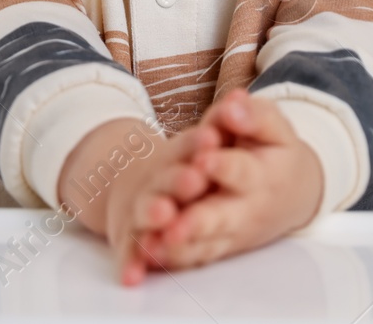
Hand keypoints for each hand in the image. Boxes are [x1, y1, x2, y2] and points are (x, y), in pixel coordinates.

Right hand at [56, 117, 220, 283]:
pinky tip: (133, 275)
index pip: (190, 145)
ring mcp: (146, 207)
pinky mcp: (134, 236)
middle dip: (179, 179)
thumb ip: (236, 119)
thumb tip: (241, 99)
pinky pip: (132, 251)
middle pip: (167, 178)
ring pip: (148, 211)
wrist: (149, 181)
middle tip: (195, 179)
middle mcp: (161, 179)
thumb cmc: (197, 161)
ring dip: (155, 213)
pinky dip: (131, 262)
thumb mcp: (221, 137)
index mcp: (183, 154)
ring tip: (165, 214)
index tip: (212, 139)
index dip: (199, 142)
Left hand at [137, 88, 323, 272]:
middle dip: (197, 223)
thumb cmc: (275, 151)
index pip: (242, 171)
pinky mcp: (219, 247)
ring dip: (179, 248)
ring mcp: (232, 233)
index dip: (223, 166)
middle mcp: (247, 209)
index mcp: (262, 174)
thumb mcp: (273, 126)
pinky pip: (195, 257)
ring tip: (153, 245)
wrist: (296, 192)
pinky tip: (148, 258)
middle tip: (174, 226)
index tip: (204, 159)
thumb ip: (254, 115)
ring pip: (205, 244)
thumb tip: (234, 103)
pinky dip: (174, 260)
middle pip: (221, 218)